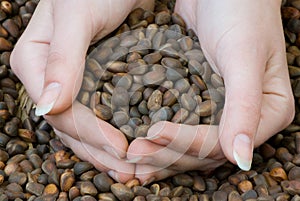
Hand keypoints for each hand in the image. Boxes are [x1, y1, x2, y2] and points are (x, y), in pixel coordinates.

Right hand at [10, 0, 153, 182]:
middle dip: (98, 150)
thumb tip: (49, 106)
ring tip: (128, 169)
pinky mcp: (93, 81)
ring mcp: (71, 81)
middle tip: (128, 171)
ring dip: (104, 150)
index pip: (59, 111)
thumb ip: (61, 58)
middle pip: (69, 125)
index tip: (120, 148)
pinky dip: (111, 132)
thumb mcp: (76, 17)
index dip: (89, 133)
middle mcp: (49, 77)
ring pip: (82, 125)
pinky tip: (127, 145)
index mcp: (34, 63)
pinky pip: (98, 112)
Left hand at [128, 0, 294, 182]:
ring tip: (131, 155)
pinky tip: (138, 140)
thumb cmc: (241, 10)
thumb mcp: (244, 56)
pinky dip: (159, 135)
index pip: (224, 141)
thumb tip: (241, 159)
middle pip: (205, 149)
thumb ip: (245, 106)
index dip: (189, 143)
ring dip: (160, 151)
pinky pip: (179, 123)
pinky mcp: (199, 101)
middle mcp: (245, 117)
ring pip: (189, 144)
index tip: (155, 133)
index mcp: (268, 111)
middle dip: (168, 152)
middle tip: (134, 152)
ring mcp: (220, 111)